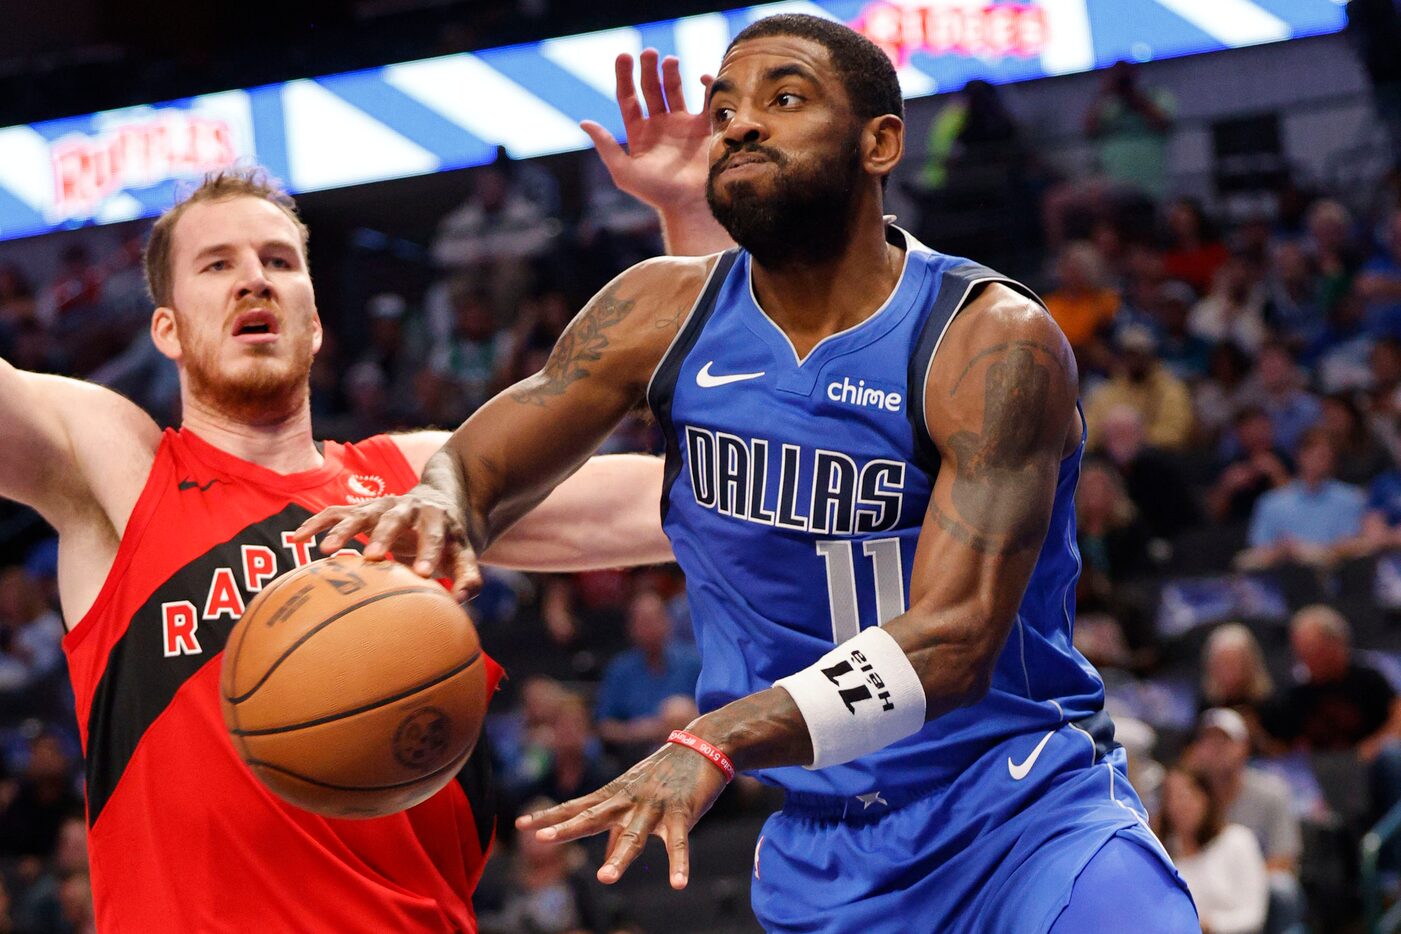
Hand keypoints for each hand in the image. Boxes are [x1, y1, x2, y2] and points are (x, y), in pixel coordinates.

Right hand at [291, 484, 481, 600]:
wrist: (440, 501)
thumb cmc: (450, 540)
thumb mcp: (464, 554)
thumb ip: (468, 577)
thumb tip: (464, 600)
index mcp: (437, 519)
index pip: (434, 534)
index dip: (428, 551)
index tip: (422, 573)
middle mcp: (409, 507)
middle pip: (395, 518)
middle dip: (384, 536)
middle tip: (372, 557)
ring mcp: (383, 506)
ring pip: (361, 512)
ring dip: (344, 529)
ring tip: (326, 550)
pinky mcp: (363, 509)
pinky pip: (336, 512)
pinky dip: (317, 522)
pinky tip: (298, 537)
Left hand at [516, 740, 728, 888]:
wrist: (703, 745)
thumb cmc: (666, 774)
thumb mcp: (636, 795)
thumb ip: (619, 827)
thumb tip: (605, 857)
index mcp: (615, 795)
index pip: (576, 806)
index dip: (550, 816)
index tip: (521, 825)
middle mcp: (628, 800)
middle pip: (593, 817)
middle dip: (568, 828)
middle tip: (543, 838)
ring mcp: (653, 806)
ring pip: (633, 835)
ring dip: (619, 858)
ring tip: (605, 879)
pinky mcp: (680, 813)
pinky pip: (679, 843)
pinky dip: (679, 864)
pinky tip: (678, 884)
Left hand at [581, 50, 712, 212]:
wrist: (692, 205)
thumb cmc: (657, 193)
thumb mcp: (625, 172)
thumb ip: (606, 147)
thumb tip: (585, 122)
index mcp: (639, 133)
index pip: (628, 98)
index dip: (624, 76)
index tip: (624, 56)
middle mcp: (660, 125)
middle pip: (651, 88)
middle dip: (648, 68)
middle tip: (648, 52)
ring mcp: (683, 125)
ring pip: (675, 89)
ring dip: (671, 72)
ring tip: (670, 60)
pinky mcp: (705, 128)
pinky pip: (705, 100)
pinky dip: (705, 86)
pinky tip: (702, 78)